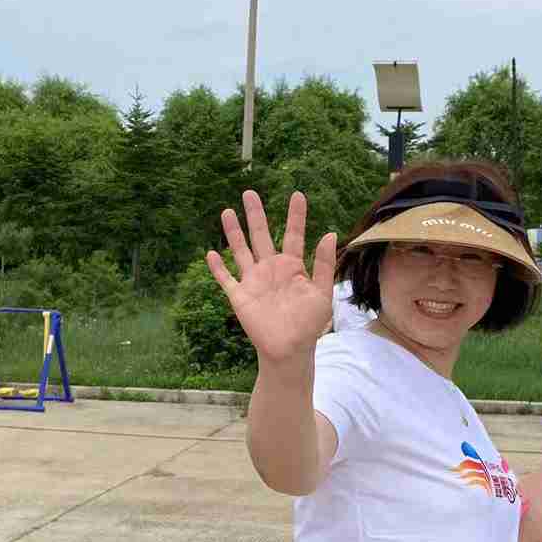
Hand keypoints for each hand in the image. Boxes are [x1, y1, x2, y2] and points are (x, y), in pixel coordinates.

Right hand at [206, 190, 337, 364]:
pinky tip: (211, 253)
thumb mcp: (322, 292)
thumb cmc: (309, 324)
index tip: (297, 194)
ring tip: (227, 211)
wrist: (290, 349)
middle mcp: (271, 269)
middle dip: (256, 214)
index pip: (294, 234)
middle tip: (249, 192)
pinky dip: (217, 267)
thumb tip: (330, 234)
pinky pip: (226, 279)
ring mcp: (254, 281)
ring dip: (234, 232)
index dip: (295, 215)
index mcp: (292, 266)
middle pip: (261, 235)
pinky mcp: (240, 296)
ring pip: (241, 250)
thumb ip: (324, 264)